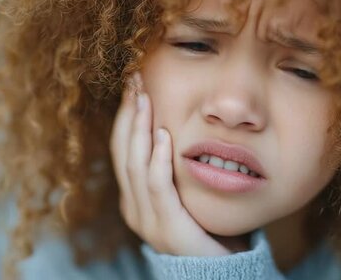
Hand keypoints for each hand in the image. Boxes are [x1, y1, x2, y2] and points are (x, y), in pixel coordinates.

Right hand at [110, 72, 247, 256]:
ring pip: (135, 165)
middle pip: (123, 152)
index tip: (132, 83)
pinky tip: (162, 134)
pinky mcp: (168, 227)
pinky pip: (158, 187)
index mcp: (134, 197)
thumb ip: (173, 166)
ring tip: (144, 98)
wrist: (219, 270)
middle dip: (127, 113)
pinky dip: (157, 158)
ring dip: (138, 128)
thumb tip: (173, 125)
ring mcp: (147, 219)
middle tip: (134, 80)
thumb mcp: (184, 190)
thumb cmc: (205, 225)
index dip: (125, 115)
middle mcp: (134, 207)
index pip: (122, 149)